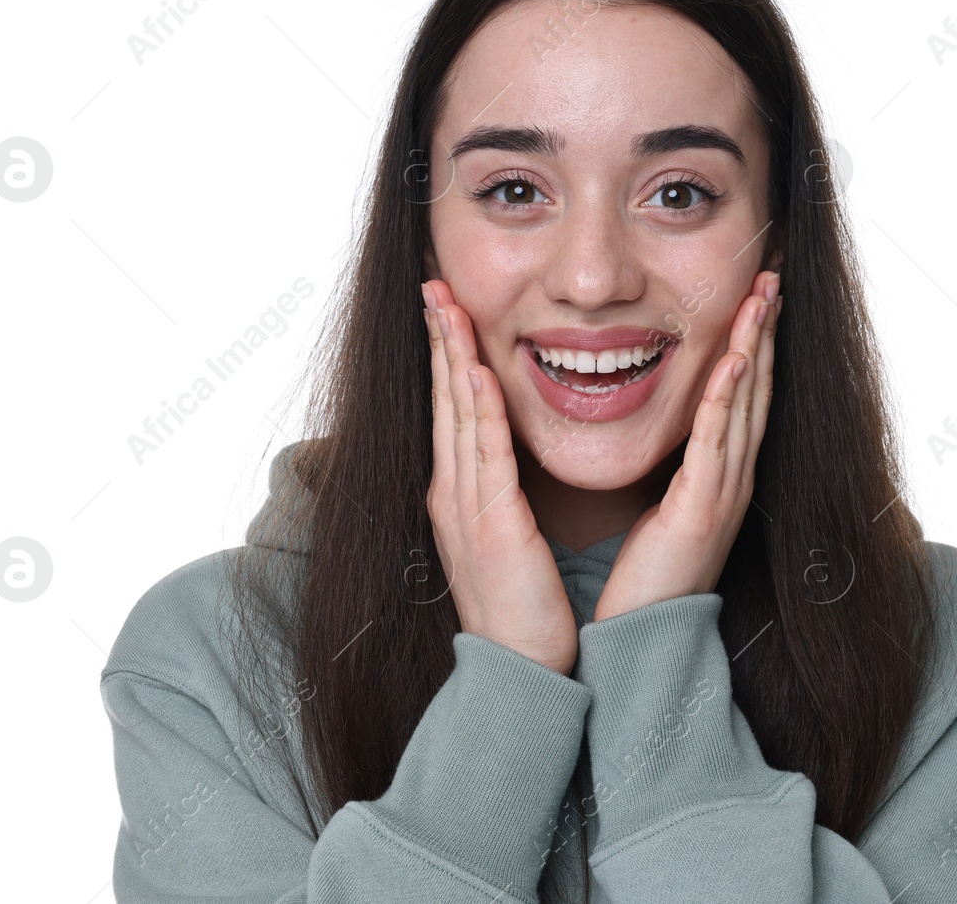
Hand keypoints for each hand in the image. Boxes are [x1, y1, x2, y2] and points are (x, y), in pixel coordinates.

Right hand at [423, 280, 579, 675]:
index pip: (453, 410)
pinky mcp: (489, 520)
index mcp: (461, 495)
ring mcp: (465, 503)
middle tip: (432, 284)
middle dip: (438, 338)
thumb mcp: (509, 544)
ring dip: (450, 353)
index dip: (447, 357)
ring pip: (456, 411)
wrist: (520, 672)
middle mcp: (454, 491)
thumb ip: (507, 500)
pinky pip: (482, 448)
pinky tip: (471, 366)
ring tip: (443, 303)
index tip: (447, 311)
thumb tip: (511, 472)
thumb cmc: (524, 614)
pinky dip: (475, 403)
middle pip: (444, 398)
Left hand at [592, 271, 781, 621]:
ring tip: (763, 295)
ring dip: (755, 346)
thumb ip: (669, 471)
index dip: (752, 342)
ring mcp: (723, 494)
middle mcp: (731, 480)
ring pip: (746, 404)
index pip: (742, 396)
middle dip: (764, 330)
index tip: (755, 295)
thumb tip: (666, 434)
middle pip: (756, 389)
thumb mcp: (661, 511)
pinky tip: (735, 358)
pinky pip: (718, 442)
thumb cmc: (640, 583)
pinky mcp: (702, 511)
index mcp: (719, 477)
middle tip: (771, 274)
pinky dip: (729, 397)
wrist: (638, 646)